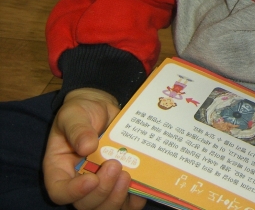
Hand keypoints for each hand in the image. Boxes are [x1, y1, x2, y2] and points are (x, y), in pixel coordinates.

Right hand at [43, 88, 146, 209]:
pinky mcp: (119, 184)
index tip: (91, 179)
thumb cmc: (82, 112)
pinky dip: (135, 199)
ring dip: (117, 197)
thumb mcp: (74, 114)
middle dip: (102, 191)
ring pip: (106, 207)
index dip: (74, 192)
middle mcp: (78, 183)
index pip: (60, 192)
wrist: (103, 109)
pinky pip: (127, 203)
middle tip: (115, 166)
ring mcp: (101, 186)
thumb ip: (77, 129)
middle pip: (86, 205)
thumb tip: (87, 146)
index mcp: (59, 169)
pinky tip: (142, 183)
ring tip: (127, 174)